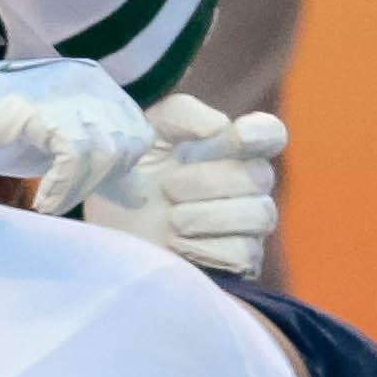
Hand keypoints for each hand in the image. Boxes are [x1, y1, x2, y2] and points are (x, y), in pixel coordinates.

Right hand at [0, 55, 154, 215]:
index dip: (119, 168)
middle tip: (66, 193)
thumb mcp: (60, 144)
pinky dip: (61, 188)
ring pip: (104, 153)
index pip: (139, 135)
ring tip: (51, 202)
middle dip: (101, 180)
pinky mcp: (44, 112)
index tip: (87, 185)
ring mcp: (68, 96)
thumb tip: (139, 199)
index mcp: (99, 86)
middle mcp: (90, 85)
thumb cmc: (2, 124)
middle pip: (127, 146)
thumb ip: (100, 164)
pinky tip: (43, 203)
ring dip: (79, 189)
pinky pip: (72, 158)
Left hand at [81, 94, 285, 273]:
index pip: (269, 133)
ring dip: (207, 215)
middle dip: (208, 181)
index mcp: (229, 146)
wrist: (106, 225)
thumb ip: (181, 116)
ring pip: (259, 215)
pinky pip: (244, 253)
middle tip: (168, 187)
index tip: (239, 136)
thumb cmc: (132, 172)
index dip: (262, 133)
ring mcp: (247, 224)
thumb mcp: (146, 133)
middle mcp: (247, 182)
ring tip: (171, 219)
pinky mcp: (239, 260)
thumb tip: (219, 127)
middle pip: (260, 176)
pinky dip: (206, 248)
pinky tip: (177, 244)